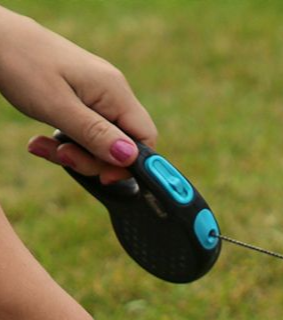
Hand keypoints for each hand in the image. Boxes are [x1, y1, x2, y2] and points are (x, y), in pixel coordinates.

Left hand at [0, 7, 155, 182]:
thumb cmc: (20, 63)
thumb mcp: (57, 106)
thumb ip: (96, 134)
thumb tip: (130, 158)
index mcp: (115, 91)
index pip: (145, 139)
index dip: (130, 164)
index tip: (103, 176)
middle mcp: (112, 92)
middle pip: (123, 144)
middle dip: (94, 160)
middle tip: (62, 158)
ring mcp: (97, 95)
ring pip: (102, 141)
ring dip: (75, 153)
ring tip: (43, 148)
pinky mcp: (81, 98)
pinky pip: (85, 131)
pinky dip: (66, 141)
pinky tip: (42, 140)